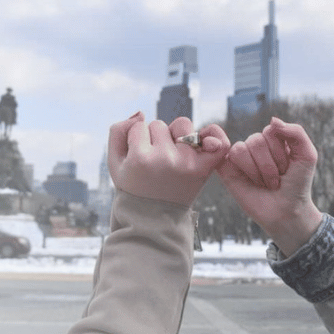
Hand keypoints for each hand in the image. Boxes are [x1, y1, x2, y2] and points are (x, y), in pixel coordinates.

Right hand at [108, 113, 229, 206]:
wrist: (154, 219)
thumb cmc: (134, 186)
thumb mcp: (115, 162)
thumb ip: (118, 131)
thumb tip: (141, 114)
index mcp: (141, 159)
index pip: (138, 127)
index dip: (136, 141)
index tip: (137, 160)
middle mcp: (165, 159)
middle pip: (159, 125)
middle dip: (155, 139)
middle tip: (154, 162)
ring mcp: (187, 163)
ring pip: (182, 125)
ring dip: (176, 136)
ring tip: (171, 155)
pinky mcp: (204, 169)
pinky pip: (218, 142)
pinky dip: (214, 136)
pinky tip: (205, 141)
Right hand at [217, 117, 321, 255]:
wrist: (286, 211)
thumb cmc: (297, 184)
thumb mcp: (307, 156)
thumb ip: (296, 132)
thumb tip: (273, 120)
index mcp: (275, 138)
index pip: (271, 130)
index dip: (280, 151)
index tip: (288, 168)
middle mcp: (257, 144)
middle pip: (257, 140)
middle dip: (270, 165)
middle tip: (276, 179)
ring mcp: (242, 156)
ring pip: (244, 148)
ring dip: (259, 171)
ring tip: (265, 183)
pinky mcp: (228, 168)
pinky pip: (230, 154)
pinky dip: (245, 168)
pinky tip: (251, 180)